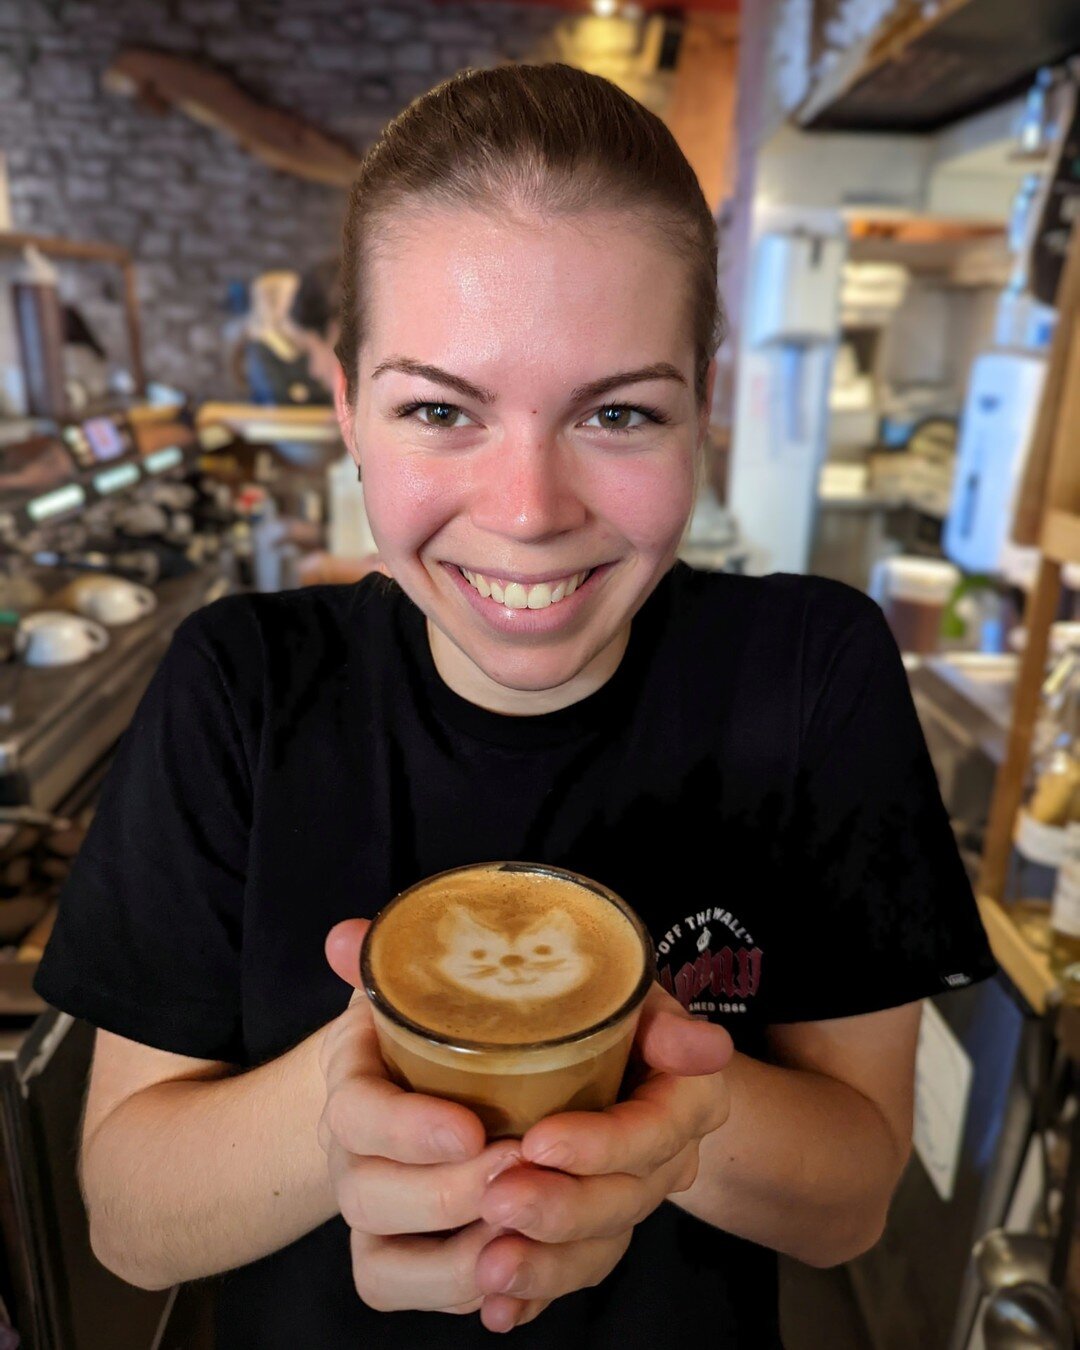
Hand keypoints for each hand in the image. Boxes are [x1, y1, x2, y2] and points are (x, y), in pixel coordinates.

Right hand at [320, 920, 520, 1316]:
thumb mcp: (416, 988)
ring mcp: (372, 1215)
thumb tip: (344, 933)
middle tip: (524, 1168)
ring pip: (385, 1265)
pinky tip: (516, 1282)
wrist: (406, 1088)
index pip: (356, 1113)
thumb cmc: (429, 1029)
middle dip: (450, 1194)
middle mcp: (350, 1159)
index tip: (469, 1127)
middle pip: (370, 1197)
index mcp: (353, 1086)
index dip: (407, 1128)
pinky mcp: (397, 1259)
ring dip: (458, 1261)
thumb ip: (393, 956)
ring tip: (524, 1231)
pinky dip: (462, 1295)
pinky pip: (413, 1296)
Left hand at [474, 983, 732, 1331]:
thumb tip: (701, 1045)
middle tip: (498, 1200)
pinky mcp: (593, 1230)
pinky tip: (499, 1311)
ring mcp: (628, 1200)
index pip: (652, 1132)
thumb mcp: (639, 997)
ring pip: (599, 1249)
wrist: (616, 1053)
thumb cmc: (615, 1011)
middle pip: (624, 1201)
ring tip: (489, 1267)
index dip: (601, 1144)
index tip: (538, 1141)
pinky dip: (536, 1297)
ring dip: (545, 1266)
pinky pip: (572, 1274)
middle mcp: (664, 1160)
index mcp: (685, 1100)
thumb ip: (664, 1019)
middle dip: (562, 1209)